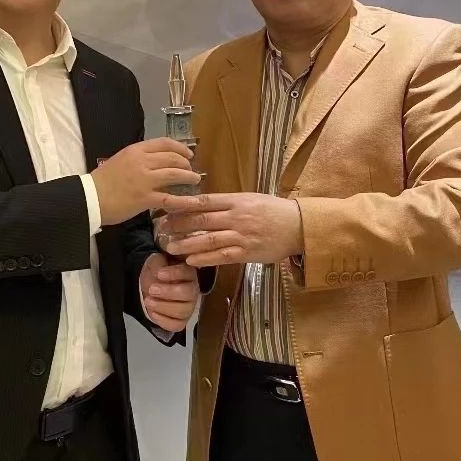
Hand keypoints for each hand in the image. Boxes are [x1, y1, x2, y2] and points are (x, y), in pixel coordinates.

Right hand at [92, 139, 199, 226]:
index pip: (164, 143)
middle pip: (172, 158)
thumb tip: (155, 162)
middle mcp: (142, 162)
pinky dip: (185, 200)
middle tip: (190, 169)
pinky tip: (193, 201)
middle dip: (186, 163)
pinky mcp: (146, 198)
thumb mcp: (120, 160)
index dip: (180, 147)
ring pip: (175, 174)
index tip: (188, 153)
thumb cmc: (102, 181)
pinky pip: (170, 199)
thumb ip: (138, 159)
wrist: (90, 198)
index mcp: (135, 150)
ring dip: (188, 176)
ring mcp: (145, 180)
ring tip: (195, 180)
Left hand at [139, 252, 198, 331]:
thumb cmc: (156, 273)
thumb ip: (160, 264)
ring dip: (163, 306)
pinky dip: (163, 320)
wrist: (149, 286)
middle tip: (152, 289)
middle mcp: (192, 290)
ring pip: (182, 311)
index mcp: (188, 273)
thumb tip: (160, 270)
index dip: (174, 274)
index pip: (187, 273)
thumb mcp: (156, 262)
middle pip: (188, 293)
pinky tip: (153, 312)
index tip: (159, 274)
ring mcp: (188, 307)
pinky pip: (176, 325)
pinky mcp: (181, 321)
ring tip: (148, 301)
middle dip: (168, 292)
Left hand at [159, 192, 302, 266]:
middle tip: (161, 229)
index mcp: (236, 201)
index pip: (204, 201)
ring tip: (170, 247)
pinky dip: (205, 259)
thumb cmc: (274, 211)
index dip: (182, 205)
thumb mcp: (251, 199)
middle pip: (201, 220)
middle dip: (178, 225)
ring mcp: (242, 236)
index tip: (165, 208)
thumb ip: (228, 203)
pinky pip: (222, 256)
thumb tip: (202, 205)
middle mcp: (237, 217)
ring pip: (208, 240)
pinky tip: (190, 261)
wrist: (299, 226)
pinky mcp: (247, 252)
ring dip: (187, 244)